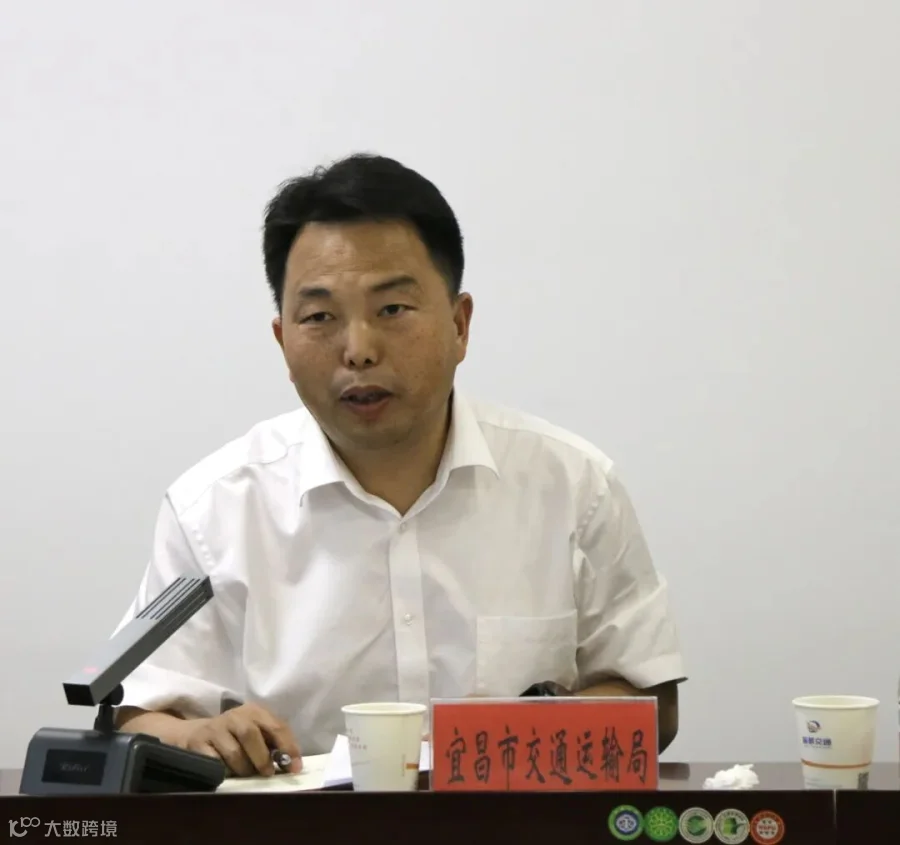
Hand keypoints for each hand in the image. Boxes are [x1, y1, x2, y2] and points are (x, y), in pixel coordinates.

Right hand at [175, 703, 302, 776]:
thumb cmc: (235, 737)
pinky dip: (224, 772)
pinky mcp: (198, 744)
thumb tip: (292, 765)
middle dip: (262, 758)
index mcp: (254, 711)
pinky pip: (215, 763)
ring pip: (234, 752)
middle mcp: (234, 716)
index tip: (295, 768)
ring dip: (244, 769)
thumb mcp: (255, 732)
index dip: (288, 747)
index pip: (276, 726)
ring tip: (246, 775)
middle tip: (268, 774)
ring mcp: (214, 729)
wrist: (195, 734)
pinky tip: (227, 774)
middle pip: (251, 734)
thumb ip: (272, 743)